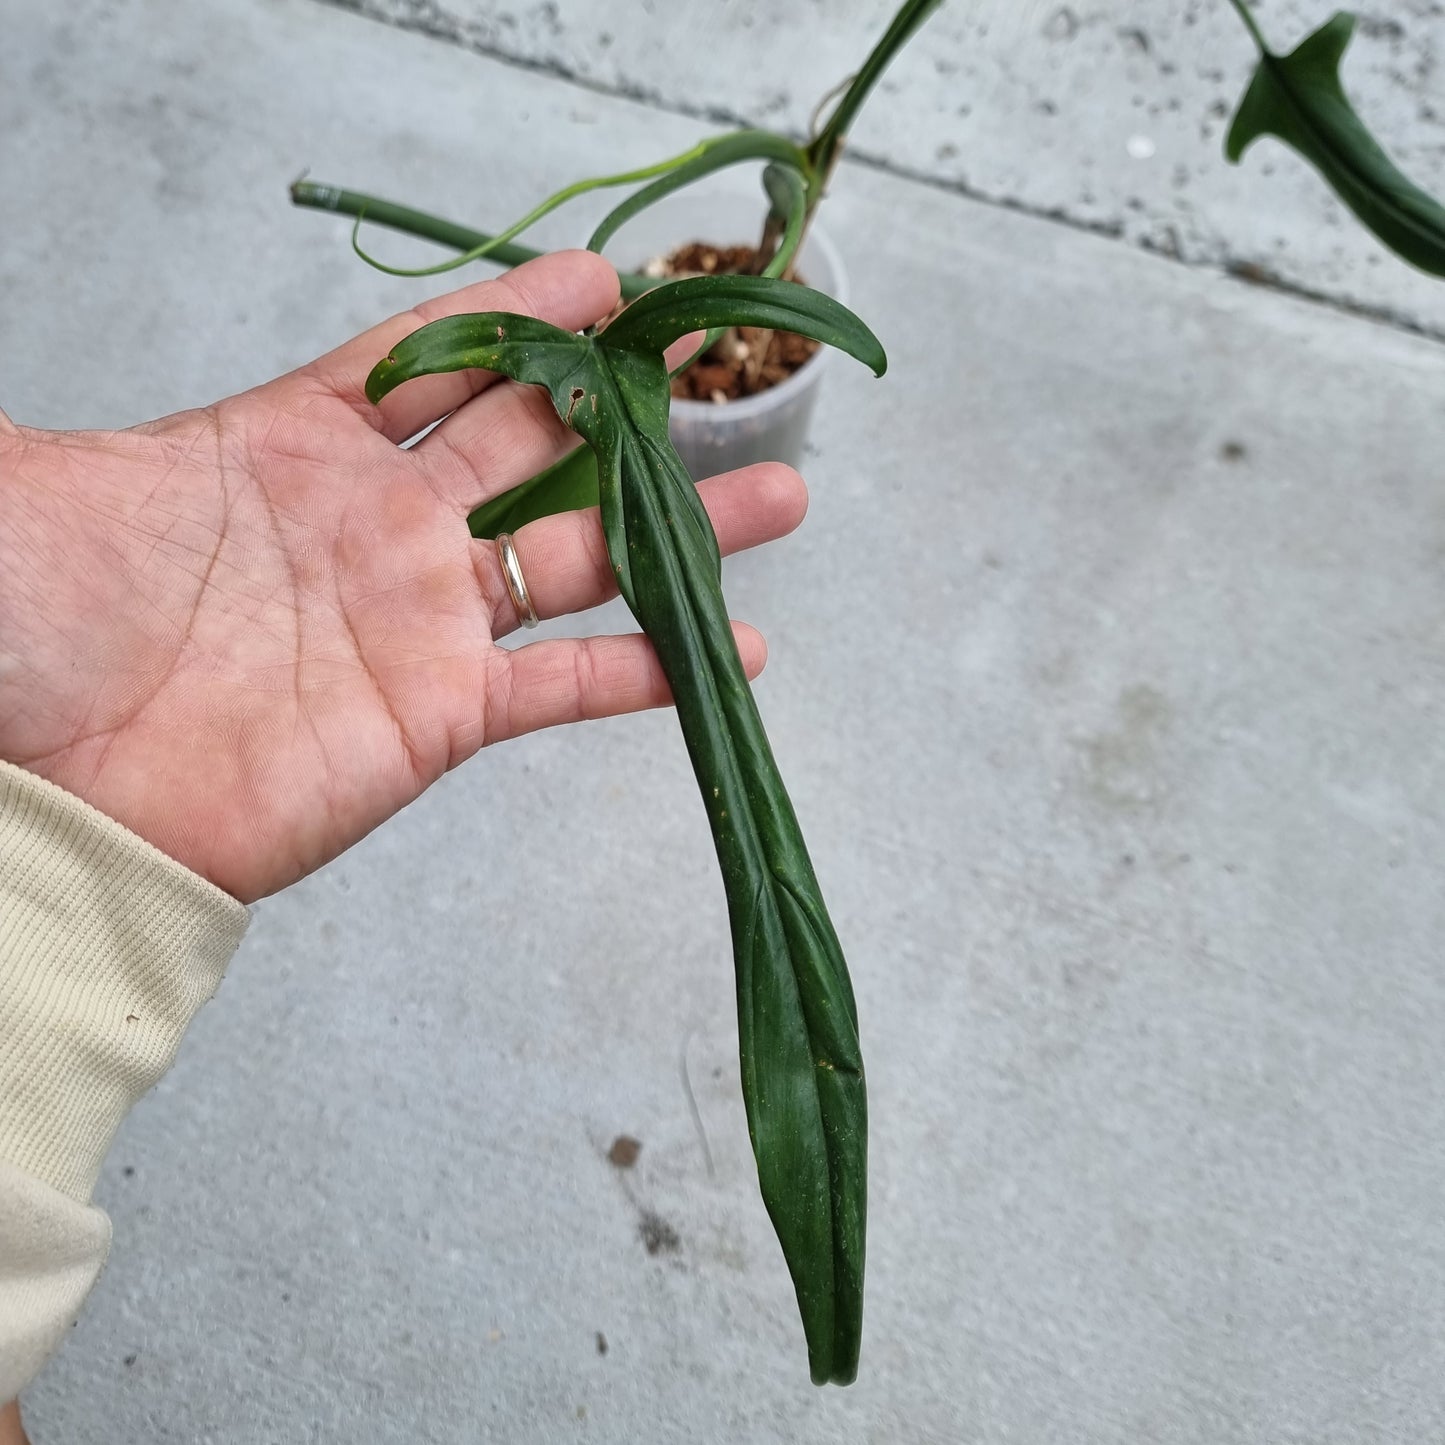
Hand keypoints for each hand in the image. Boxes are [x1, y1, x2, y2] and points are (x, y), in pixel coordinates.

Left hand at [0, 252, 805, 902]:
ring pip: (578, 556)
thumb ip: (125, 404)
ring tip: (776, 496)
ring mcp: (419, 618)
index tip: (609, 281)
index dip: (527, 314)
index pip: (437, 358)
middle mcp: (379, 522)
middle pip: (536, 445)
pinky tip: (721, 654)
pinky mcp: (440, 714)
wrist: (49, 794)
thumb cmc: (34, 623)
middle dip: (630, 406)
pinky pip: (561, 683)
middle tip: (714, 367)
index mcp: (297, 441)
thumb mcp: (52, 477)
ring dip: (678, 532)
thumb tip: (50, 313)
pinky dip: (641, 671)